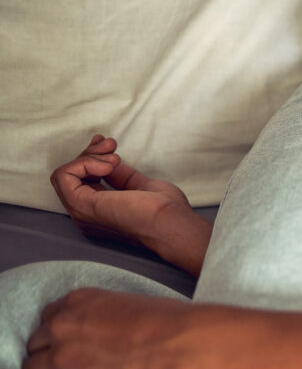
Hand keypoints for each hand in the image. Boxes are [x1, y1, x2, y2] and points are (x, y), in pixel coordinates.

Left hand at [21, 287, 191, 368]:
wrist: (183, 347)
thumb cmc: (173, 324)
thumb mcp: (135, 303)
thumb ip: (110, 314)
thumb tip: (113, 331)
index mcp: (81, 302)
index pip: (49, 317)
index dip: (60, 333)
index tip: (71, 343)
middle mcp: (64, 327)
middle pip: (36, 344)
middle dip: (50, 354)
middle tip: (72, 366)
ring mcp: (63, 359)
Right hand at [51, 135, 212, 276]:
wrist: (171, 223)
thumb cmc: (165, 211)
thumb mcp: (140, 186)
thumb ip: (121, 176)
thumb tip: (110, 162)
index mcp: (100, 213)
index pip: (83, 181)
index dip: (92, 159)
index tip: (111, 146)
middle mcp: (87, 215)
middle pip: (73, 176)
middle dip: (90, 153)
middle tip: (112, 145)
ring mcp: (82, 213)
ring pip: (65, 174)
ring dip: (88, 157)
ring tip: (114, 157)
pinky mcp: (81, 207)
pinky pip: (63, 176)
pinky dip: (83, 164)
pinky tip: (107, 165)